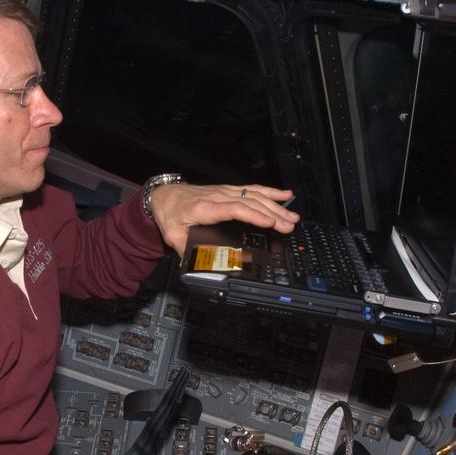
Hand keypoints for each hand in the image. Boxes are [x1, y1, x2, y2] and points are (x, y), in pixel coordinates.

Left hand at [147, 183, 298, 254]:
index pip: (234, 209)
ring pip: (255, 195)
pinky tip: (285, 195)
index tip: (270, 223)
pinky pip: (252, 189)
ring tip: (292, 215)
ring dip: (275, 205)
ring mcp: (225, 192)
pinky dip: (270, 191)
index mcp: (205, 208)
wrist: (163, 195)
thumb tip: (194, 265)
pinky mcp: (229, 191)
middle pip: (250, 202)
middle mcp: (218, 197)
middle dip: (272, 214)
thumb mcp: (172, 235)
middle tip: (289, 225)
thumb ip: (184, 250)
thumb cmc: (169, 214)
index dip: (253, 215)